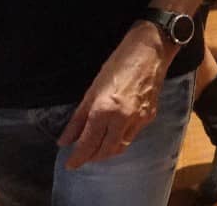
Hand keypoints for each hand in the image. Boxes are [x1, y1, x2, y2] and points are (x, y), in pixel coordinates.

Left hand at [57, 23, 171, 168]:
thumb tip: (65, 140)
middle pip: (106, 151)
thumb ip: (78, 118)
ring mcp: (139, 119)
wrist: (151, 52)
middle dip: (92, 157)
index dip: (78, 157)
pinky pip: (132, 135)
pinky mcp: (150, 116)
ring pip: (121, 146)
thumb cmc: (119, 64)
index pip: (88, 143)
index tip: (70, 164)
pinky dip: (120, 140)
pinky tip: (114, 134)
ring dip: (107, 151)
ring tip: (96, 148)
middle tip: (81, 158)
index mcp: (104, 110)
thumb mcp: (92, 90)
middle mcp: (122, 119)